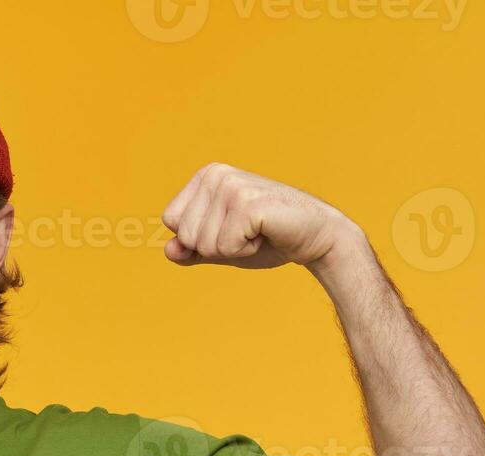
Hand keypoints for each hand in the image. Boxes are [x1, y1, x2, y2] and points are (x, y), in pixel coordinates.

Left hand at [160, 163, 362, 271]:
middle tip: (247, 232)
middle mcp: (215, 175)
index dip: (199, 239)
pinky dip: (246, 251)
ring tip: (257, 232)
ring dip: (233, 249)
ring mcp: (231, 186)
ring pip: (204, 244)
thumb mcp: (221, 247)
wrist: (315, 236)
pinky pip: (225, 247)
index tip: (231, 229)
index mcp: (205, 177)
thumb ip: (192, 250)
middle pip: (185, 236)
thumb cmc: (268, 239)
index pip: (171, 222)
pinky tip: (265, 234)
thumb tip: (169, 250)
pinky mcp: (247, 204)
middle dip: (216, 247)